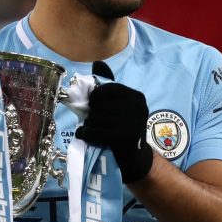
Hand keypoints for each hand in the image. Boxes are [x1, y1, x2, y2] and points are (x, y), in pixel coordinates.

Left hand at [74, 66, 152, 183]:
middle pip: (99, 104)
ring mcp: (133, 122)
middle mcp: (138, 107)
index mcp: (136, 96)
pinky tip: (84, 134)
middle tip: (96, 123)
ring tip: (94, 130)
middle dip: (92, 114)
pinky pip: (95, 131)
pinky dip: (85, 133)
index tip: (95, 107)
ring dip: (88, 125)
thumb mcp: (118, 106)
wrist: (133, 159)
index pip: (106, 89)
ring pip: (95, 117)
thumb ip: (109, 86)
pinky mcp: (124, 137)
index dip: (95, 98)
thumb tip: (97, 63)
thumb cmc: (122, 129)